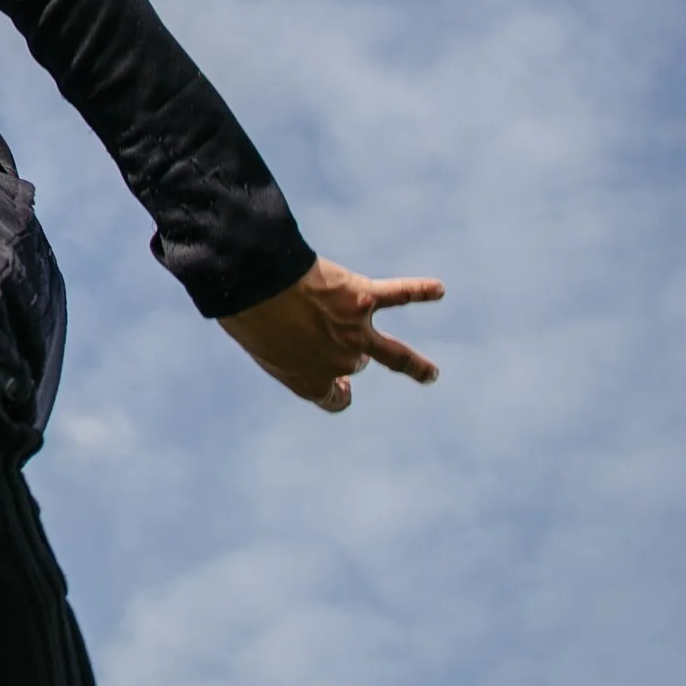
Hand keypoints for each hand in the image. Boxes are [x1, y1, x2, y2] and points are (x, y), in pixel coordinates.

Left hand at [218, 257, 442, 412]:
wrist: (253, 288)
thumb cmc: (247, 317)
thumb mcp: (260, 346)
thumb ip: (286, 350)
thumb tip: (296, 337)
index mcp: (312, 382)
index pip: (335, 398)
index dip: (339, 392)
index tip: (343, 387)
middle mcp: (340, 363)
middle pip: (355, 362)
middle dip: (343, 348)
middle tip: (323, 328)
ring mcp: (356, 332)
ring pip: (394, 355)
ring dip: (416, 367)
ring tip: (430, 374)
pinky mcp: (362, 297)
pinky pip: (398, 294)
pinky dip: (419, 290)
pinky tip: (438, 289)